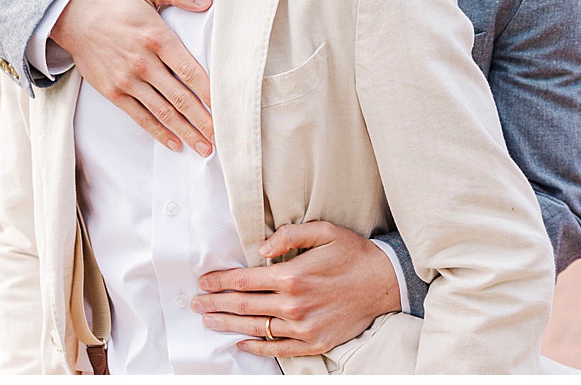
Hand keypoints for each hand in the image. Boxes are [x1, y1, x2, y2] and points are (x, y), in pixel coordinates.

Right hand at [50, 0, 213, 154]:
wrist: (72, 16)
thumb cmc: (112, 2)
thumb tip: (208, 2)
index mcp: (157, 37)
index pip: (190, 71)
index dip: (211, 92)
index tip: (228, 108)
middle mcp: (144, 62)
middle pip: (181, 97)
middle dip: (204, 120)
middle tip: (223, 137)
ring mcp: (127, 80)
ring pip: (163, 112)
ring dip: (186, 132)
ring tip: (204, 148)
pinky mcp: (113, 92)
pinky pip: (140, 116)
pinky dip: (158, 132)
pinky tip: (175, 144)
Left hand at [192, 221, 401, 356]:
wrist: (384, 283)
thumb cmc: (352, 253)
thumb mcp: (323, 231)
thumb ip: (289, 235)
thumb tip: (259, 249)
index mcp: (292, 275)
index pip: (243, 280)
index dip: (219, 281)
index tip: (204, 281)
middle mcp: (293, 304)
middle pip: (243, 306)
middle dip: (215, 304)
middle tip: (196, 304)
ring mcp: (303, 327)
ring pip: (255, 328)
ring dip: (228, 324)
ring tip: (208, 321)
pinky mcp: (313, 343)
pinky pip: (277, 348)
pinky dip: (256, 347)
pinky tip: (240, 342)